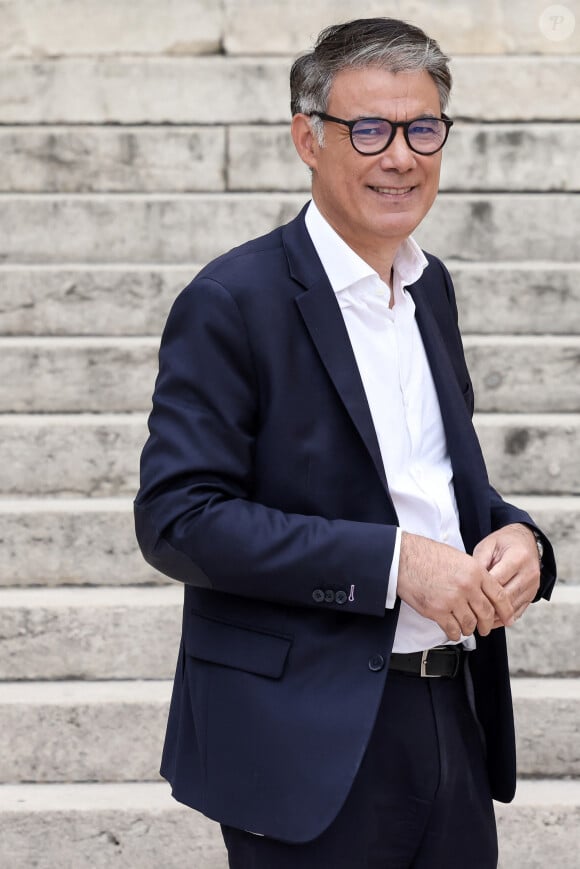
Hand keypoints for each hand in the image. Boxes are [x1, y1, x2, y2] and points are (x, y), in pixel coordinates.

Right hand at [398, 532, 514, 641]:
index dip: (506, 610)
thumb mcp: (458, 558)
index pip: (499, 596)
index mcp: (475, 571)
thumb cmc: (426, 555)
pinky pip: (453, 629)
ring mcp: (452, 600)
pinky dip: (454, 633)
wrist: (402, 558)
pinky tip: (452, 630)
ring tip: (466, 628)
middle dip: (487, 624)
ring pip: (470, 624)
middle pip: (486, 613)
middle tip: (485, 628)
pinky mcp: (437, 611)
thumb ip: (473, 574)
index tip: (508, 618)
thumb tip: (483, 591)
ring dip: (470, 629)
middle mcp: (467, 586)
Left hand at [472, 524, 540, 626]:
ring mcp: (533, 586)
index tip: (464, 596)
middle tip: (467, 612)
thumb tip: (469, 582)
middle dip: (486, 606)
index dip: (480, 590)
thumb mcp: (488, 545)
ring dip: (494, 615)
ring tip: (475, 620)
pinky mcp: (532, 595)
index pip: (497, 580)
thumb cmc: (504, 543)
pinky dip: (503, 618)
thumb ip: (480, 562)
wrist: (526, 542)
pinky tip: (489, 621)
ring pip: (511, 607)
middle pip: (505, 597)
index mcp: (518, 558)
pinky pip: (518, 612)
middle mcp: (529, 573)